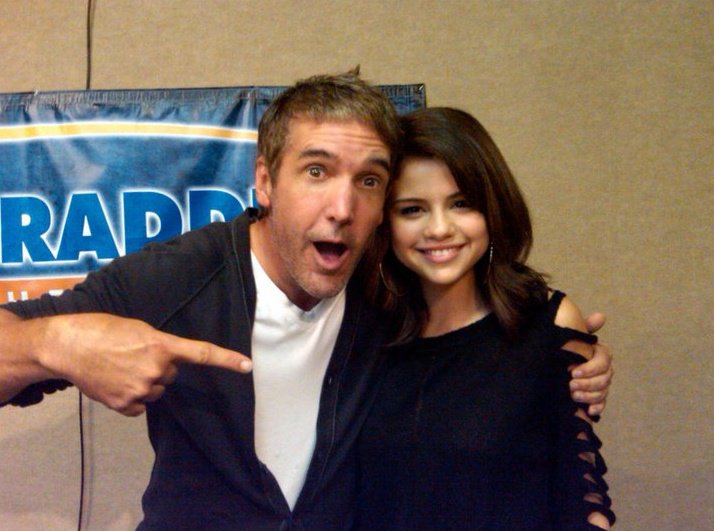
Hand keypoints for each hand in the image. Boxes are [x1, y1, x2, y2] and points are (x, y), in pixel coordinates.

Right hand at [34, 313, 251, 415]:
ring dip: (145, 381)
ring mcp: (141, 390)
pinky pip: (140, 405)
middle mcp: (156, 369)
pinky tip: (115, 382)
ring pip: (156, 390)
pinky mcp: (125, 405)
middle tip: (133, 355)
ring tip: (120, 367)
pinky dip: (130, 396)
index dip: (226, 360)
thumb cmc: (102, 329)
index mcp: (161, 345)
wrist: (67, 346)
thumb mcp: (137, 328)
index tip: (247, 366)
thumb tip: (168, 361)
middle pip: (172, 374)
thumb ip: (158, 345)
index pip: (201, 353)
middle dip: (159, 366)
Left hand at [570, 312, 612, 415]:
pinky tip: (589, 410)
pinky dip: (596, 407)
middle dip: (588, 383)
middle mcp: (602, 369)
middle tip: (570, 385)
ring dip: (589, 395)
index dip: (590, 367)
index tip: (572, 372)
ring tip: (573, 395)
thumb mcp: (569, 336)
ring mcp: (600, 384)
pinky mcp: (595, 397)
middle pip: (605, 378)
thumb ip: (583, 327)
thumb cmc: (561, 349)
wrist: (547, 368)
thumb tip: (601, 316)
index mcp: (598, 353)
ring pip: (603, 391)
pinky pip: (602, 404)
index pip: (604, 360)